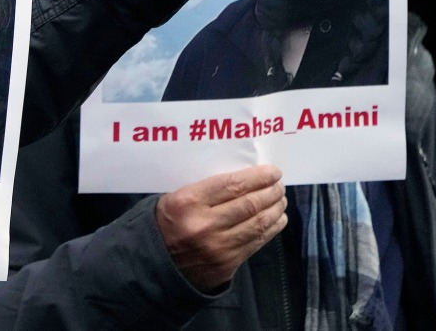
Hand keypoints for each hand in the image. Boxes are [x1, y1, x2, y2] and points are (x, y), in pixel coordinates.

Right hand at [155, 165, 287, 291]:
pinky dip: (271, 228)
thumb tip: (244, 178)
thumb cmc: (167, 221)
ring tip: (280, 199)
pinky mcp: (228, 264)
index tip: (273, 172)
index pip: (233, 184)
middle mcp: (205, 224)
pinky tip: (277, 219)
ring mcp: (218, 247)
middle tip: (279, 185)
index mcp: (189, 202)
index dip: (258, 177)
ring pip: (258, 223)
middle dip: (271, 192)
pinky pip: (256, 242)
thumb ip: (205, 188)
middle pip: (250, 204)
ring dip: (275, 209)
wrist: (155, 262)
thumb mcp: (175, 197)